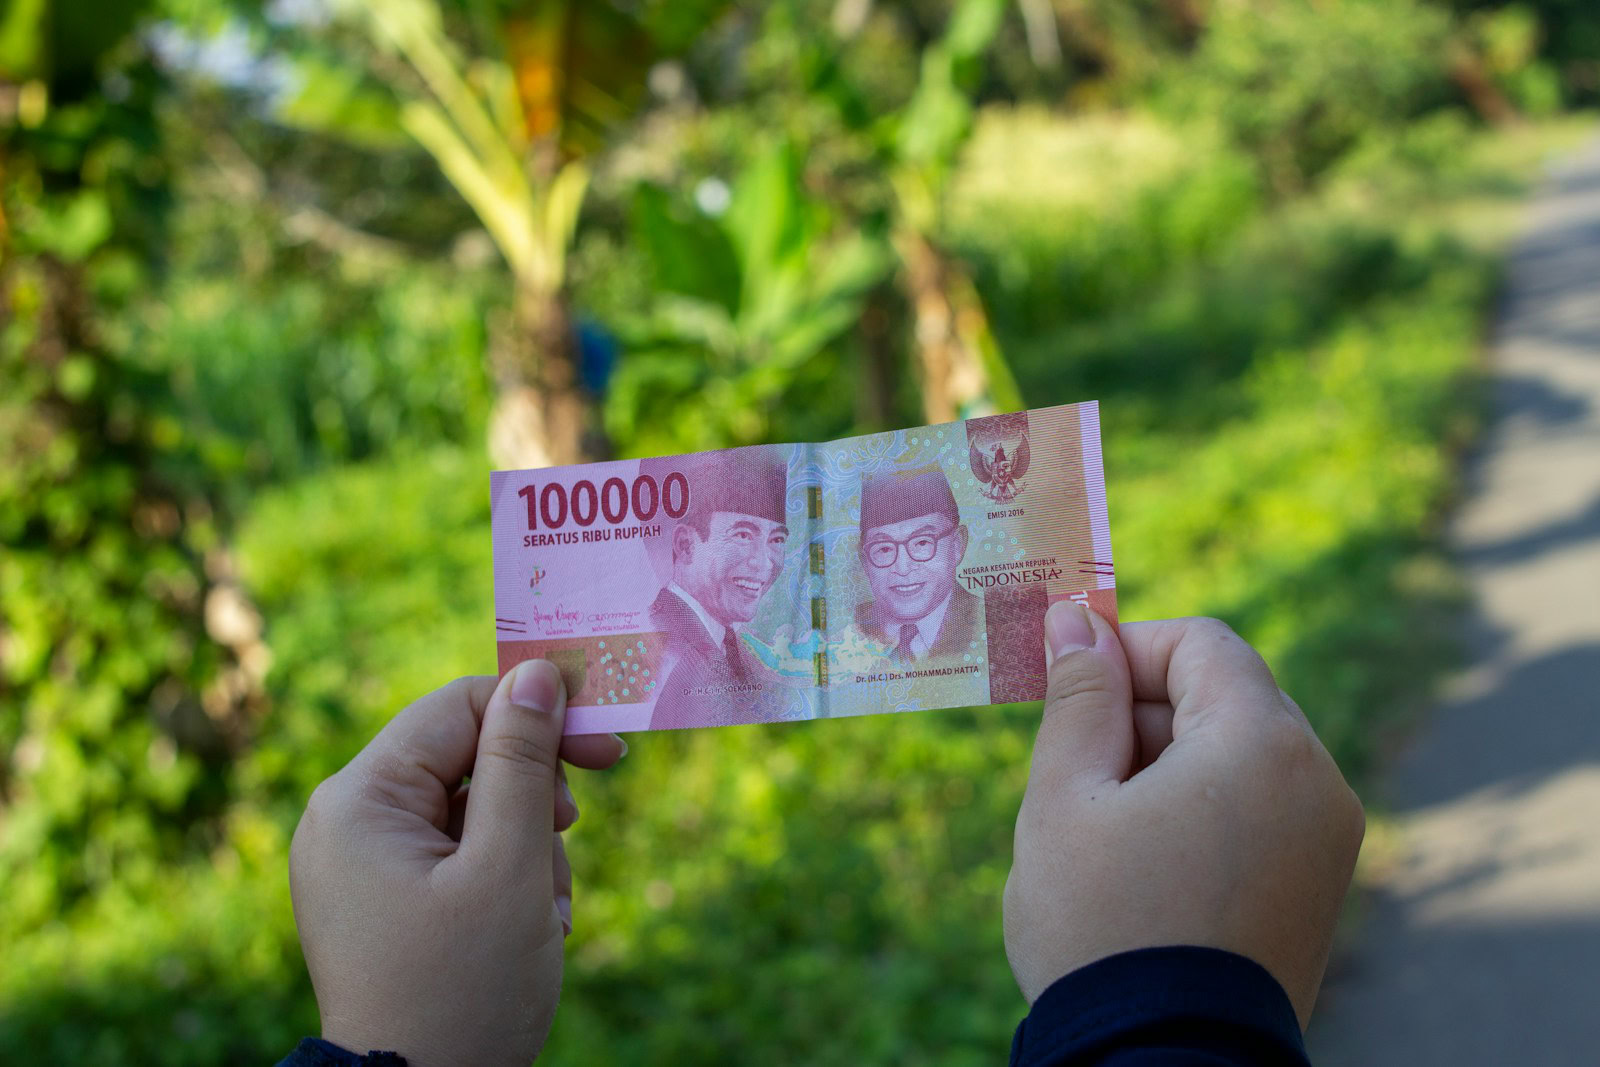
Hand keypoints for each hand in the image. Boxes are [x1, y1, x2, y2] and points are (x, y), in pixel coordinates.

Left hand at [289, 662, 625, 1065]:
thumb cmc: (463, 990)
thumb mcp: (509, 867)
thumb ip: (523, 762)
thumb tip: (537, 673)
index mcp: (359, 801)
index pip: (459, 708)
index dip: (537, 715)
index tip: (607, 747)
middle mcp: (346, 820)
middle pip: (464, 757)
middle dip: (531, 797)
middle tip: (570, 835)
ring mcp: (361, 863)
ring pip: (470, 806)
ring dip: (526, 844)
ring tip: (542, 909)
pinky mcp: (383, 897)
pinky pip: (455, 852)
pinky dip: (503, 876)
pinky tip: (526, 924)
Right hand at [1003, 606, 1363, 1028]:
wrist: (1160, 1064)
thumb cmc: (1101, 925)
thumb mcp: (1066, 795)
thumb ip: (1078, 695)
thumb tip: (1075, 617)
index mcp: (1263, 743)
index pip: (1200, 643)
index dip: (1126, 649)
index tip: (1066, 686)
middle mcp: (1319, 779)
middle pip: (1224, 696)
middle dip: (1143, 713)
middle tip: (1075, 770)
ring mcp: (1330, 838)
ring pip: (1239, 753)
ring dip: (1167, 764)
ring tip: (1107, 831)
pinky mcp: (1321, 886)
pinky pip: (1261, 808)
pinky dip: (1202, 809)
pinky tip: (1146, 864)